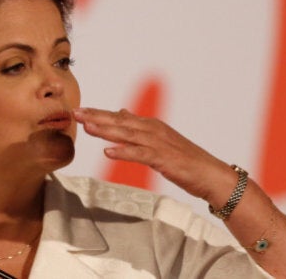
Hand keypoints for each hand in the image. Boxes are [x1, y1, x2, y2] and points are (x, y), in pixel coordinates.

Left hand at [72, 107, 232, 199]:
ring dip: (106, 130)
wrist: (209, 174)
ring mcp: (158, 144)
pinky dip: (124, 152)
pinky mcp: (163, 158)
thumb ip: (139, 127)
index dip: (99, 113)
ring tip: (87, 127)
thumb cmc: (184, 159)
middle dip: (97, 117)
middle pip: (120, 122)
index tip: (80, 110)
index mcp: (151, 125)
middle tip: (76, 113)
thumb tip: (122, 113)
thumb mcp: (160, 138)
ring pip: (127, 135)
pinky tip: (108, 152)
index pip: (120, 117)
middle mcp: (153, 130)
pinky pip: (140, 154)